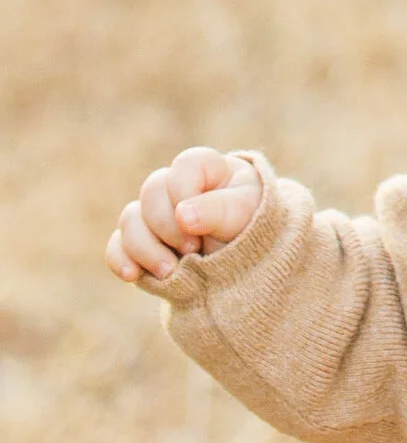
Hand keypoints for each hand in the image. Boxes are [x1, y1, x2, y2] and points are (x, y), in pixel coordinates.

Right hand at [107, 147, 264, 280]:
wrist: (247, 261)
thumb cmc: (252, 225)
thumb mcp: (245, 214)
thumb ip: (218, 210)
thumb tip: (182, 215)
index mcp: (205, 168)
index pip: (183, 166)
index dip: (184, 194)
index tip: (200, 226)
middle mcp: (174, 187)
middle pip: (151, 191)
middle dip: (167, 225)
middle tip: (193, 250)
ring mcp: (155, 216)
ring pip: (130, 219)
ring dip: (145, 247)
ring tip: (170, 271)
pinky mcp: (141, 244)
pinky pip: (117, 246)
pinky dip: (120, 260)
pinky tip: (133, 276)